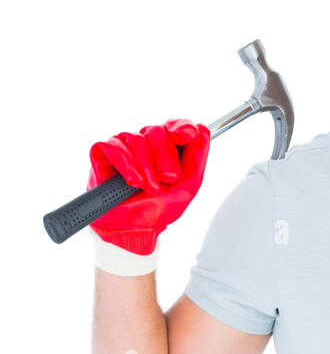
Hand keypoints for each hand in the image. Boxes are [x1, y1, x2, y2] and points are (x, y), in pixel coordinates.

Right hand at [88, 119, 210, 254]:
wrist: (134, 228)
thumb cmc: (158, 207)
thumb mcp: (186, 186)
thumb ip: (196, 158)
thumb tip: (203, 130)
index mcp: (166, 147)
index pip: (175, 126)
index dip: (181, 127)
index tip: (187, 135)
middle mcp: (144, 142)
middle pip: (156, 132)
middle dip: (165, 158)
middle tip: (167, 179)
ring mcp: (123, 145)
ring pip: (136, 139)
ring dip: (146, 168)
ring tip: (148, 188)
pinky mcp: (102, 152)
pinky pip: (115, 147)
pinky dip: (127, 165)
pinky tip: (133, 181)